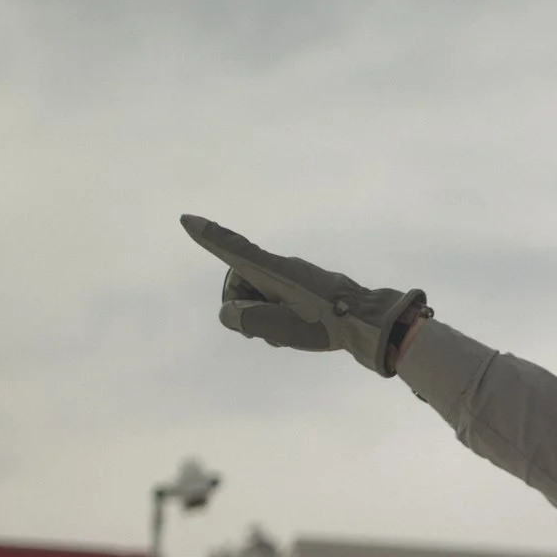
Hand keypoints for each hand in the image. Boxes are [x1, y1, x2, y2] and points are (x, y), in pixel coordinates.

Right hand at [181, 214, 429, 376]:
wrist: (370, 321)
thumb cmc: (326, 324)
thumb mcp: (281, 327)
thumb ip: (245, 318)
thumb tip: (230, 313)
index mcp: (273, 271)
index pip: (233, 250)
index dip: (209, 236)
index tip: (187, 219)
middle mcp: (281, 267)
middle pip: (240, 281)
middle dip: (240, 305)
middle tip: (257, 332)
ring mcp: (293, 276)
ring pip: (258, 293)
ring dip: (259, 315)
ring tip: (280, 336)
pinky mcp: (304, 287)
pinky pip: (275, 298)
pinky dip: (273, 316)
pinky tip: (291, 334)